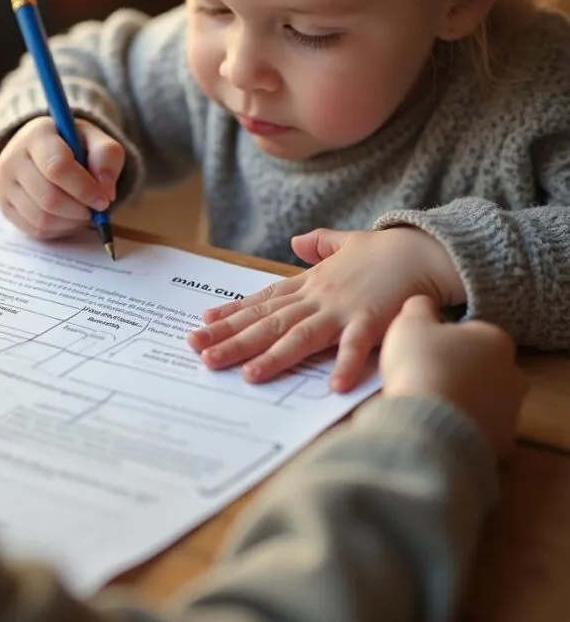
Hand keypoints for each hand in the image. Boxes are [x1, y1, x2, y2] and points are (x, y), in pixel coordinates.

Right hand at [0, 116, 124, 239]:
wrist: (42, 151)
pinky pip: (35, 229)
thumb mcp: (96, 140)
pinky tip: (69, 217)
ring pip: (42, 218)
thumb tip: (106, 191)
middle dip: (80, 210)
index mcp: (37, 135)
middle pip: (49, 197)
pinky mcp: (5, 206)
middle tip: (96, 210)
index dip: (84, 188)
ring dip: (71, 222)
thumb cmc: (73, 145)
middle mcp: (13, 158)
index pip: (57, 166)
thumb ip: (106, 157)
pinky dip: (59, 230)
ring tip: (84, 212)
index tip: (104, 200)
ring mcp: (4, 185)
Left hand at [189, 227, 466, 391]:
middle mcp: (319, 297)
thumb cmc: (387, 251)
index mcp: (311, 284)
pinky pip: (358, 347)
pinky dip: (346, 365)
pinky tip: (333, 387)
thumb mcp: (346, 243)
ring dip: (272, 356)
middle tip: (199, 352)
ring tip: (246, 374)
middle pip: (268, 321)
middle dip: (233, 339)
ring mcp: (343, 309)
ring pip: (299, 335)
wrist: (426, 248)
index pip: (264, 301)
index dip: (233, 313)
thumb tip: (296, 240)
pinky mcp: (374, 320)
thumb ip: (320, 244)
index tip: (203, 324)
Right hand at [381, 295, 526, 458]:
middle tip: (422, 372)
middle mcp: (512, 373)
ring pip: (479, 396)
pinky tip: (433, 421)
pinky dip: (458, 423)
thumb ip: (420, 307)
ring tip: (424, 399)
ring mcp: (510, 410)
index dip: (442, 338)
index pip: (469, 331)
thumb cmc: (421, 365)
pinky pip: (475, 426)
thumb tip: (424, 304)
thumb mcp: (409, 322)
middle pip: (479, 364)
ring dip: (457, 396)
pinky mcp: (500, 441)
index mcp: (494, 339)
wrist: (429, 425)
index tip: (421, 347)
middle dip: (455, 367)